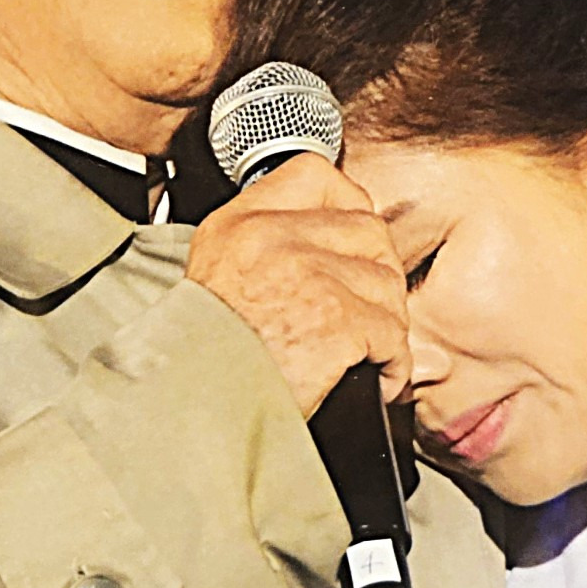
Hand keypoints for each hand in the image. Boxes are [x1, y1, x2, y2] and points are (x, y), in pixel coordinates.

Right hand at [185, 154, 410, 417]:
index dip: (350, 206)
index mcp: (242, 223)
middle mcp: (274, 238)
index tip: (355, 242)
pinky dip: (391, 363)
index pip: (317, 176)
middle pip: (369, 232)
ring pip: (387, 285)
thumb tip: (326, 239)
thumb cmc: (204, 358)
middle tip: (368, 312)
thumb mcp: (214, 275)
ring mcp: (310, 276)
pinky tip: (375, 378)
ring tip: (366, 351)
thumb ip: (263, 243)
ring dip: (385, 325)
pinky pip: (392, 333)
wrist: (194, 411)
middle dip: (377, 277)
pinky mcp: (338, 321)